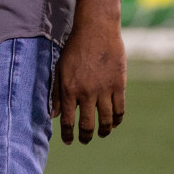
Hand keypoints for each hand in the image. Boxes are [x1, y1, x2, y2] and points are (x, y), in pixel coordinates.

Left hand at [52, 21, 126, 144]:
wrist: (96, 31)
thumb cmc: (74, 49)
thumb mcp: (60, 69)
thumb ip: (57, 93)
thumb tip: (53, 115)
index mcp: (70, 89)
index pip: (68, 120)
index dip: (68, 134)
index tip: (69, 141)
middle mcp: (87, 93)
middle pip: (88, 124)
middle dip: (86, 136)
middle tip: (85, 140)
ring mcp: (104, 90)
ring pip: (106, 120)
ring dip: (103, 131)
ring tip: (101, 133)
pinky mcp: (119, 85)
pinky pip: (120, 109)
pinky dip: (117, 120)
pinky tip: (114, 123)